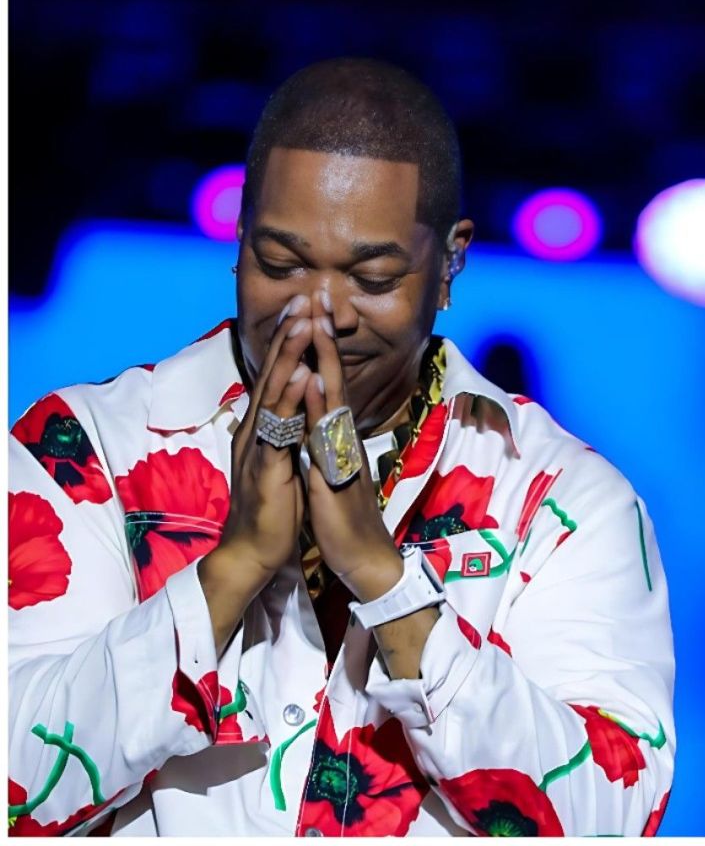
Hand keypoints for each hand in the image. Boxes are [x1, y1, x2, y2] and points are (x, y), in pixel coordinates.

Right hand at [214, 295, 313, 576]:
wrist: (253, 553)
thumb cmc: (274, 509)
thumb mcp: (283, 463)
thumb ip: (285, 434)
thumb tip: (292, 409)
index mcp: (264, 430)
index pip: (277, 377)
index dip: (289, 343)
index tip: (303, 308)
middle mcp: (256, 432)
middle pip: (273, 375)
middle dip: (289, 336)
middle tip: (303, 298)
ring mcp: (259, 449)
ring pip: (275, 394)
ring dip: (289, 356)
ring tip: (303, 322)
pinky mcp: (267, 470)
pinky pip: (280, 430)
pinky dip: (290, 401)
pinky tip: (300, 377)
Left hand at [300, 293, 399, 591]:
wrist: (365, 559)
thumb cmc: (345, 519)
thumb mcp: (329, 474)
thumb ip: (324, 445)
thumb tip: (314, 419)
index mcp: (335, 438)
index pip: (326, 384)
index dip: (318, 350)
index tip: (311, 313)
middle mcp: (341, 438)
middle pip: (332, 380)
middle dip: (322, 340)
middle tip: (318, 299)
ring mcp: (341, 453)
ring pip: (332, 399)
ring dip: (324, 360)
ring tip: (316, 325)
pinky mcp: (336, 472)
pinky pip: (326, 435)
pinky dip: (321, 406)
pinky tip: (315, 382)